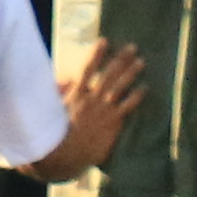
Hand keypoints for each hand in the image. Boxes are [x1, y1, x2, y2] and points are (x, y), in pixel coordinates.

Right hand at [36, 37, 145, 183]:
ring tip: (141, 62)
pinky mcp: (112, 122)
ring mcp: (103, 110)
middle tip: (132, 47)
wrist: (64, 154)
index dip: (96, 54)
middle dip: (120, 59)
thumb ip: (58, 93)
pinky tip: (145, 87)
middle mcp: (91, 99)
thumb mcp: (52, 111)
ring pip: (120, 86)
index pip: (87, 68)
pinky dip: (136, 95)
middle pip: (108, 73)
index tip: (104, 41)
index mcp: (76, 94)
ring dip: (131, 73)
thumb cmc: (55, 134)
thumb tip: (64, 80)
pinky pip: (127, 105)